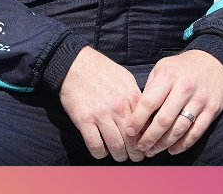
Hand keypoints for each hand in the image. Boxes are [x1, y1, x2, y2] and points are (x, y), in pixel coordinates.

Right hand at [59, 46, 142, 161]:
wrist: (75, 64)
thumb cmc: (102, 71)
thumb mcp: (126, 79)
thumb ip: (135, 97)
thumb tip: (145, 115)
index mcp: (131, 96)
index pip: (145, 125)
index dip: (147, 139)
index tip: (147, 146)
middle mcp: (118, 107)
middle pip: (132, 139)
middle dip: (135, 153)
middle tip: (136, 158)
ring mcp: (101, 114)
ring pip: (115, 145)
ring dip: (119, 156)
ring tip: (120, 157)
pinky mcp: (84, 120)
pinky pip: (95, 145)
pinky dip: (100, 153)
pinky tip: (102, 152)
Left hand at [125, 49, 222, 157]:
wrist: (213, 61)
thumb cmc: (181, 68)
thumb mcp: (162, 68)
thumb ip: (150, 88)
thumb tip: (135, 115)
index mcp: (169, 75)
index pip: (149, 103)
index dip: (137, 120)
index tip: (130, 132)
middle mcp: (186, 86)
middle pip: (164, 120)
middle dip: (149, 137)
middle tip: (140, 147)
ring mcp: (201, 99)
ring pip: (180, 129)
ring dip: (163, 144)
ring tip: (153, 150)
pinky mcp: (212, 108)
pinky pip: (196, 132)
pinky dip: (183, 144)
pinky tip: (172, 149)